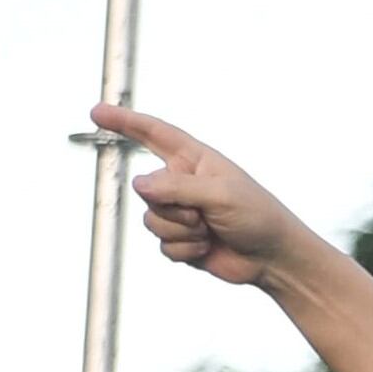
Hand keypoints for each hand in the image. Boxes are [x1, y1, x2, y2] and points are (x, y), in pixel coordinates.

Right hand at [95, 107, 310, 287]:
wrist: (275, 258)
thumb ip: (177, 187)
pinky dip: (185, 249)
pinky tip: (208, 247)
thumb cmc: (259, 217)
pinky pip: (163, 245)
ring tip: (209, 231)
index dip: (124, 122)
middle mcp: (182, 183)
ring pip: (151, 220)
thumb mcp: (220, 193)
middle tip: (203, 215)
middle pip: (146, 190)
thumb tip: (139, 185)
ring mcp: (180, 212)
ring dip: (181, 231)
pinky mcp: (182, 240)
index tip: (98, 113)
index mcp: (194, 160)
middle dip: (172, 207)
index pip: (153, 134)